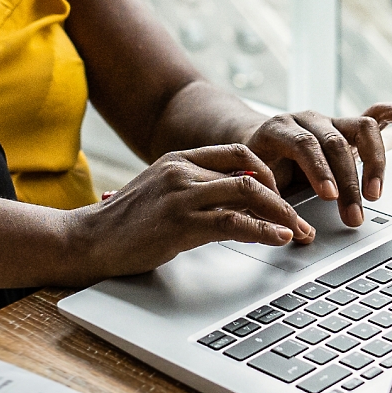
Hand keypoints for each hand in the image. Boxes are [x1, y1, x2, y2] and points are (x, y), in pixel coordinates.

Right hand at [64, 145, 316, 279]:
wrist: (86, 240)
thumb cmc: (125, 224)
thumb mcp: (162, 195)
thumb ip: (195, 191)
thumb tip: (238, 204)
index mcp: (179, 158)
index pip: (239, 152)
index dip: (269, 171)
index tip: (285, 196)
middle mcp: (182, 170)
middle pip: (252, 173)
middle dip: (285, 200)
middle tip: (305, 222)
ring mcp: (180, 194)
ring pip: (249, 193)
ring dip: (283, 216)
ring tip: (300, 234)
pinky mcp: (178, 223)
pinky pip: (233, 222)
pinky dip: (263, 231)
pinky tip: (278, 240)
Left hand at [240, 102, 391, 227]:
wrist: (254, 145)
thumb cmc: (256, 168)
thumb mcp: (254, 184)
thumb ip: (269, 203)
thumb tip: (292, 230)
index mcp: (279, 128)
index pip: (305, 145)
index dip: (319, 170)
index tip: (331, 197)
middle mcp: (307, 119)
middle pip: (336, 142)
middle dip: (348, 182)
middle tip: (354, 215)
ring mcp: (330, 120)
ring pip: (360, 129)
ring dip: (374, 162)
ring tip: (376, 193)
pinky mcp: (347, 126)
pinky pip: (375, 115)